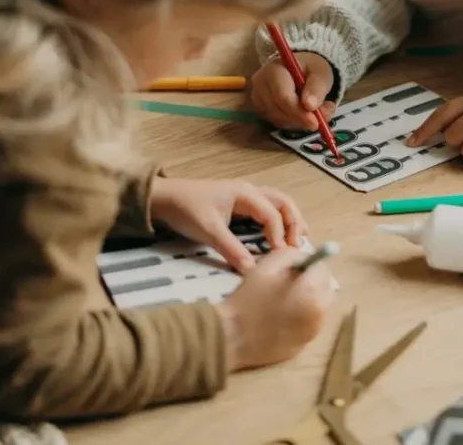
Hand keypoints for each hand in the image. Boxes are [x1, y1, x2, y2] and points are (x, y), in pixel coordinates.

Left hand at [150, 177, 306, 272]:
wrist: (164, 198)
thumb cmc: (187, 209)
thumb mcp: (209, 231)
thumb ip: (232, 250)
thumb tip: (253, 271)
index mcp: (246, 194)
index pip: (272, 214)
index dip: (279, 235)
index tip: (280, 256)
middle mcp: (250, 192)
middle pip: (283, 202)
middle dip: (294, 222)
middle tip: (298, 246)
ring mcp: (245, 196)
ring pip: (277, 204)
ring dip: (289, 219)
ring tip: (297, 238)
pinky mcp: (239, 203)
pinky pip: (266, 209)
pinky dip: (277, 220)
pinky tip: (277, 234)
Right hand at [216, 247, 334, 370]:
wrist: (232, 336)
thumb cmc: (250, 296)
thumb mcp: (269, 263)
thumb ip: (294, 255)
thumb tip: (306, 260)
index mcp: (313, 290)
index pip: (323, 269)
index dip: (310, 264)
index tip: (296, 267)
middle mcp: (320, 313)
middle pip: (326, 289)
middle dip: (313, 282)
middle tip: (292, 282)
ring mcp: (312, 333)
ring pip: (318, 308)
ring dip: (309, 300)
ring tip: (285, 300)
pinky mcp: (303, 347)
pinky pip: (308, 325)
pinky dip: (300, 319)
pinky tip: (281, 318)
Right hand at [250, 52, 335, 129]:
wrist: (300, 69)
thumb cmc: (310, 69)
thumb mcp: (320, 73)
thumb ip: (317, 87)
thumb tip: (310, 106)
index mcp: (274, 70)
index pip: (282, 96)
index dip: (298, 112)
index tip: (315, 123)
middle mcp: (260, 84)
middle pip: (278, 110)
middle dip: (301, 119)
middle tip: (320, 121)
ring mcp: (258, 98)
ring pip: (279, 119)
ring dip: (299, 122)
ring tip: (316, 112)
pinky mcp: (260, 109)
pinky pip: (277, 123)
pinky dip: (293, 123)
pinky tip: (303, 113)